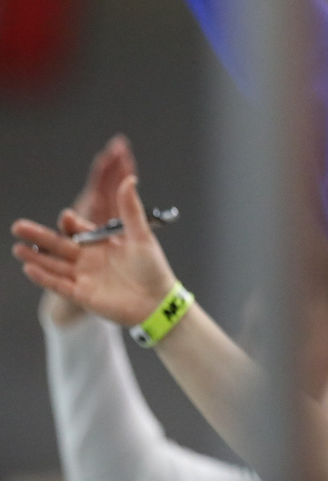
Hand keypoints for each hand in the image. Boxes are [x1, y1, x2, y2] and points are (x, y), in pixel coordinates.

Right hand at [14, 176, 177, 327]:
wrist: (157, 300)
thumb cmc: (153, 268)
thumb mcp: (141, 236)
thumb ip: (131, 210)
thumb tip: (129, 180)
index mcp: (102, 243)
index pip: (78, 230)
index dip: (70, 223)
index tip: (65, 215)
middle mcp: (90, 258)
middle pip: (59, 245)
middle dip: (39, 236)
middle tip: (18, 226)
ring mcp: (84, 276)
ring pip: (54, 264)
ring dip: (36, 256)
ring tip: (17, 247)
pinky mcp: (82, 294)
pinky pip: (59, 284)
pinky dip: (44, 277)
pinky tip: (29, 268)